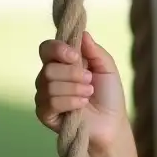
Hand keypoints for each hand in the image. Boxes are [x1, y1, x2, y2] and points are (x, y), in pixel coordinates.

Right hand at [34, 32, 126, 147]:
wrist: (112, 123)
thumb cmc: (109, 96)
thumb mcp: (107, 69)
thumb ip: (95, 51)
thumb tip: (83, 33)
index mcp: (61, 64)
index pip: (46, 49)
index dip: (58, 49)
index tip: (75, 56)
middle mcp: (48, 77)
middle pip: (48, 68)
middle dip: (73, 74)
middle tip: (90, 81)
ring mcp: (44, 95)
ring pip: (49, 85)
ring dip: (75, 89)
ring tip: (88, 95)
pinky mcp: (45, 113)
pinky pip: (50, 102)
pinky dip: (70, 101)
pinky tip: (82, 105)